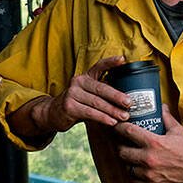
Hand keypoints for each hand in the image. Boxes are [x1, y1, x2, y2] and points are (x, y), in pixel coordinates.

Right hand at [12, 55, 134, 136]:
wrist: (53, 113)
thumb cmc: (76, 104)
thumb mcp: (87, 95)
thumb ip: (101, 94)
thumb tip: (126, 101)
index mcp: (85, 77)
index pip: (98, 66)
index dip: (110, 62)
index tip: (122, 60)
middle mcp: (78, 82)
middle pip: (101, 88)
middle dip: (117, 96)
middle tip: (130, 103)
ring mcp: (72, 93)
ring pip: (96, 102)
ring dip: (112, 110)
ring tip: (124, 116)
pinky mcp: (69, 106)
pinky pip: (89, 112)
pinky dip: (102, 118)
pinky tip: (111, 122)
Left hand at [115, 106, 182, 182]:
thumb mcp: (179, 131)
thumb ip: (167, 118)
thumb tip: (161, 106)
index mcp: (154, 143)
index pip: (127, 132)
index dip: (119, 127)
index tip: (118, 126)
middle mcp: (149, 159)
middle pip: (122, 151)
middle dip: (121, 146)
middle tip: (125, 144)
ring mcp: (149, 174)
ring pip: (127, 166)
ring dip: (128, 161)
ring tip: (133, 157)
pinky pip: (135, 179)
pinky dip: (135, 174)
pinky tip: (139, 168)